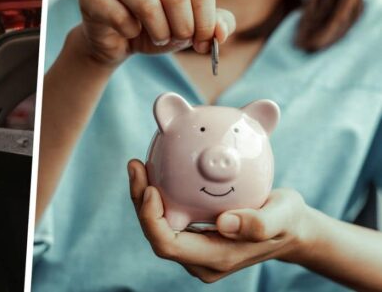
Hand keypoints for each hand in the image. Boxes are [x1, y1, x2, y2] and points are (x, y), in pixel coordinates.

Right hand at [77, 0, 235, 65]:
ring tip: (159, 38)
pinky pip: (120, 17)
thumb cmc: (152, 28)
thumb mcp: (188, 28)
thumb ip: (212, 26)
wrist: (114, 42)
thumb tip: (221, 33)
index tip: (205, 41)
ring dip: (159, 32)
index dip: (207, 19)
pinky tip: (129, 33)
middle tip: (180, 41)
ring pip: (147, 4)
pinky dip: (130, 33)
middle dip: (183, 27)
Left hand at [127, 159, 312, 282]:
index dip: (151, 219)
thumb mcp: (283, 217)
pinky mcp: (194, 237)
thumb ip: (259, 223)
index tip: (150, 188)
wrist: (290, 229)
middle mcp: (199, 259)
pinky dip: (157, 196)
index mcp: (216, 258)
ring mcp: (195, 250)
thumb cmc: (287, 221)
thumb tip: (223, 223)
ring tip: (138, 165)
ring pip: (158, 226)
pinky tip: (154, 170)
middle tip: (136, 166)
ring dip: (143, 198)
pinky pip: (167, 218)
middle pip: (156, 235)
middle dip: (140, 202)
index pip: (168, 245)